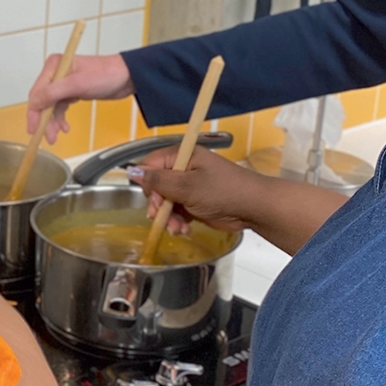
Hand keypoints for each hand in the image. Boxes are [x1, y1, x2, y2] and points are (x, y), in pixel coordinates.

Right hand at [26, 53, 132, 144]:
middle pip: (42, 100)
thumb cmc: (107, 74)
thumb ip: (53, 93)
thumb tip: (34, 103)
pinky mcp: (73, 91)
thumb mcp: (77, 84)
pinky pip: (60, 107)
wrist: (128, 77)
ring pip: (51, 106)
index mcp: (54, 65)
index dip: (34, 112)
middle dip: (44, 120)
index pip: (37, 92)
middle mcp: (56, 73)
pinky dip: (61, 118)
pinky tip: (64, 127)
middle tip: (48, 136)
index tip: (33, 129)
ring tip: (56, 135)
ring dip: (53, 122)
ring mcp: (64, 83)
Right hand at [131, 145, 268, 234]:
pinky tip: (184, 230)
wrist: (254, 208)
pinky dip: (178, 222)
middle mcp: (185, 168)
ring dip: (168, 218)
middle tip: (162, 216)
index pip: (151, 165)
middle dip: (158, 205)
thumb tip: (131, 171)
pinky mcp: (196, 203)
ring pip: (166, 202)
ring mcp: (191, 187)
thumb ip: (158, 181)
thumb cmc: (224, 191)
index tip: (153, 199)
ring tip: (177, 228)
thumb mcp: (187, 186)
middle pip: (156, 186)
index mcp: (183, 156)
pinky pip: (177, 212)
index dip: (147, 183)